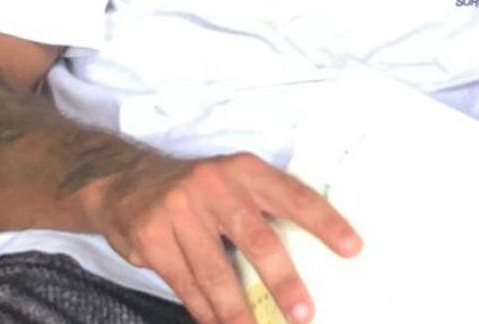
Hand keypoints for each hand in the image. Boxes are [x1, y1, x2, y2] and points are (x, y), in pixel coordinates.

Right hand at [88, 150, 361, 323]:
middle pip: (255, 236)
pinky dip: (206, 311)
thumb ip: (262, 207)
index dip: (324, 221)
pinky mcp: (153, 238)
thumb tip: (310, 252)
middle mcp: (214, 184)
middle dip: (282, 278)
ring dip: (240, 311)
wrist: (126, 183)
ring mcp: (180, 210)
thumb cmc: (199, 190)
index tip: (352, 248)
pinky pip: (187, 284)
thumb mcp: (232, 181)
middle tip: (304, 311)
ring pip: (217, 271)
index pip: (292, 194)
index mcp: (244, 168)